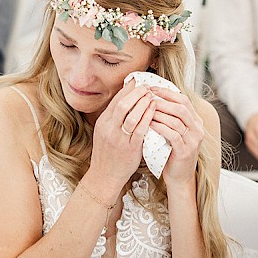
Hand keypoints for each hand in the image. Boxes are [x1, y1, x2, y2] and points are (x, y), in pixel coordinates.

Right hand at [84, 80, 155, 199]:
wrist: (105, 175)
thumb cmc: (109, 153)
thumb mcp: (107, 133)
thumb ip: (115, 118)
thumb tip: (128, 99)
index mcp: (103, 122)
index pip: (116, 100)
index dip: (128, 89)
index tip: (139, 82)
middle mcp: (108, 129)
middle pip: (123, 104)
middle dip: (137, 93)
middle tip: (148, 87)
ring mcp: (118, 138)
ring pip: (131, 115)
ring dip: (143, 103)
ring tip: (153, 96)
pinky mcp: (129, 148)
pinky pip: (140, 130)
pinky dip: (148, 118)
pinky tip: (154, 111)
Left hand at [148, 86, 204, 186]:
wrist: (179, 177)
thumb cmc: (172, 152)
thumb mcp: (174, 132)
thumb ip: (170, 117)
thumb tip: (154, 97)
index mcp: (196, 121)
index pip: (183, 100)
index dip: (167, 92)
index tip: (151, 89)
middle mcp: (198, 129)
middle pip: (181, 107)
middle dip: (162, 100)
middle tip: (146, 97)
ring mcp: (193, 140)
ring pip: (176, 120)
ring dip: (159, 113)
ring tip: (145, 109)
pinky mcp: (185, 151)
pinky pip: (172, 134)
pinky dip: (159, 127)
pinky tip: (149, 124)